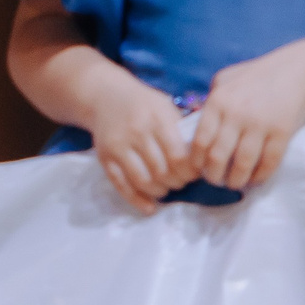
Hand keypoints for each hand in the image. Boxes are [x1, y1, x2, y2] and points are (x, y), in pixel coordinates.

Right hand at [84, 73, 190, 214]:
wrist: (105, 97)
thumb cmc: (143, 104)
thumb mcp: (166, 107)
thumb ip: (181, 130)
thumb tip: (200, 160)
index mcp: (157, 120)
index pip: (179, 156)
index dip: (190, 171)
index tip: (195, 173)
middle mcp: (136, 133)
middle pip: (162, 170)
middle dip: (177, 182)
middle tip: (182, 182)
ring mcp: (118, 147)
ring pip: (143, 180)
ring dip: (160, 191)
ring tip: (167, 188)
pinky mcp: (104, 158)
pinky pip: (121, 185)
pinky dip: (137, 200)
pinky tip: (150, 207)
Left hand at [190, 48, 304, 190]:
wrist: (297, 70)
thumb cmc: (257, 75)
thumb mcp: (225, 80)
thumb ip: (210, 100)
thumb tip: (194, 124)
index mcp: (218, 102)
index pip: (200, 140)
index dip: (196, 161)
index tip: (197, 169)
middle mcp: (236, 115)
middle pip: (218, 156)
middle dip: (213, 175)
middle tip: (215, 181)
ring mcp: (260, 124)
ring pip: (243, 163)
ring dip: (237, 180)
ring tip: (234, 184)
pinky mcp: (282, 132)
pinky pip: (269, 161)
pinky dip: (261, 175)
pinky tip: (256, 180)